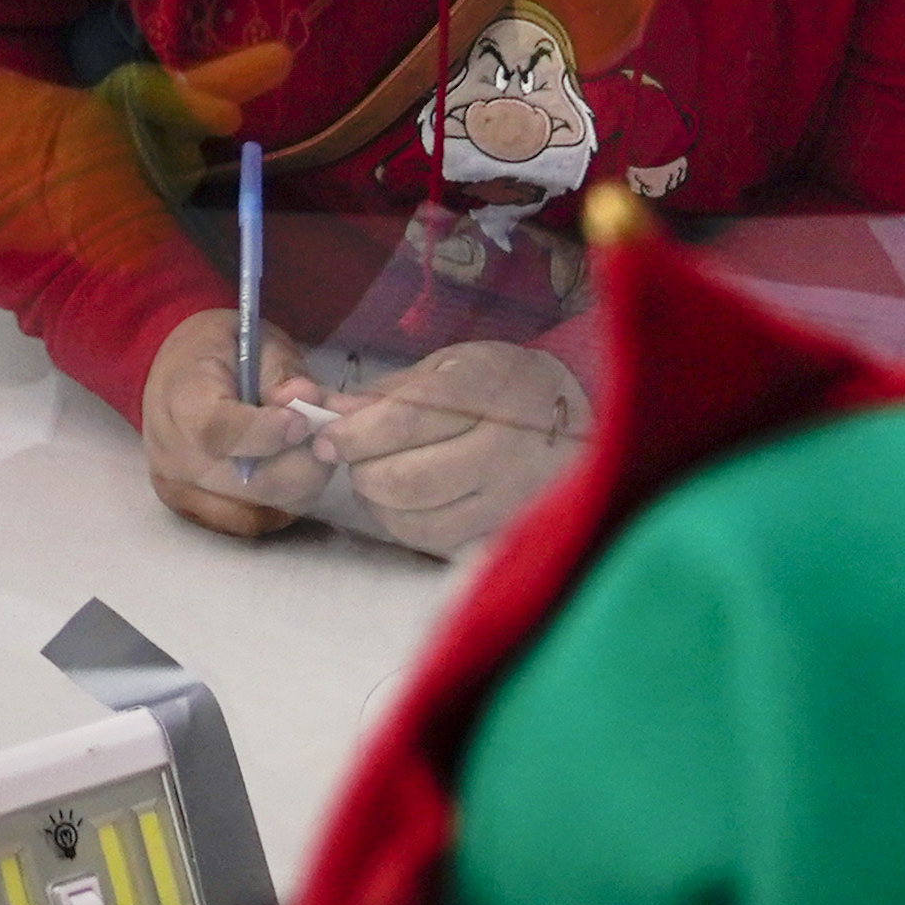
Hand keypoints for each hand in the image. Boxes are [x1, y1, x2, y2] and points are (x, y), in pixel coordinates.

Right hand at [143, 310, 335, 537]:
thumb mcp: (255, 342)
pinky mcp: (192, 510)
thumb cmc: (220, 351)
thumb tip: (309, 403)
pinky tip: (286, 475)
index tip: (302, 421)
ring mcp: (179, 488)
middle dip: (299, 464)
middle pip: (245, 484)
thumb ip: (282, 373)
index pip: (217, 431)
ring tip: (304, 455)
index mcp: (180, 399)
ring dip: (295, 489)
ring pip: (255, 512)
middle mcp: (172, 454)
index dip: (266, 433)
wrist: (175, 373)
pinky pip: (248, 524)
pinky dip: (277, 506)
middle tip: (323, 440)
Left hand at [308, 340, 586, 558]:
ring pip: (416, 515)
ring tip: (373, 475)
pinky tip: (398, 500)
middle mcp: (504, 445)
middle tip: (347, 456)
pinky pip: (433, 538)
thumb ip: (385, 391)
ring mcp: (508, 493)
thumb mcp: (448, 365)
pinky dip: (400, 522)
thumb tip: (324, 410)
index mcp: (487, 388)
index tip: (326, 435)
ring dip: (375, 499)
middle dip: (360, 469)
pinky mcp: (504, 526)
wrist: (580, 422)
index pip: (405, 420)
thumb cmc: (499, 385)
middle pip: (406, 477)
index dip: (354, 433)